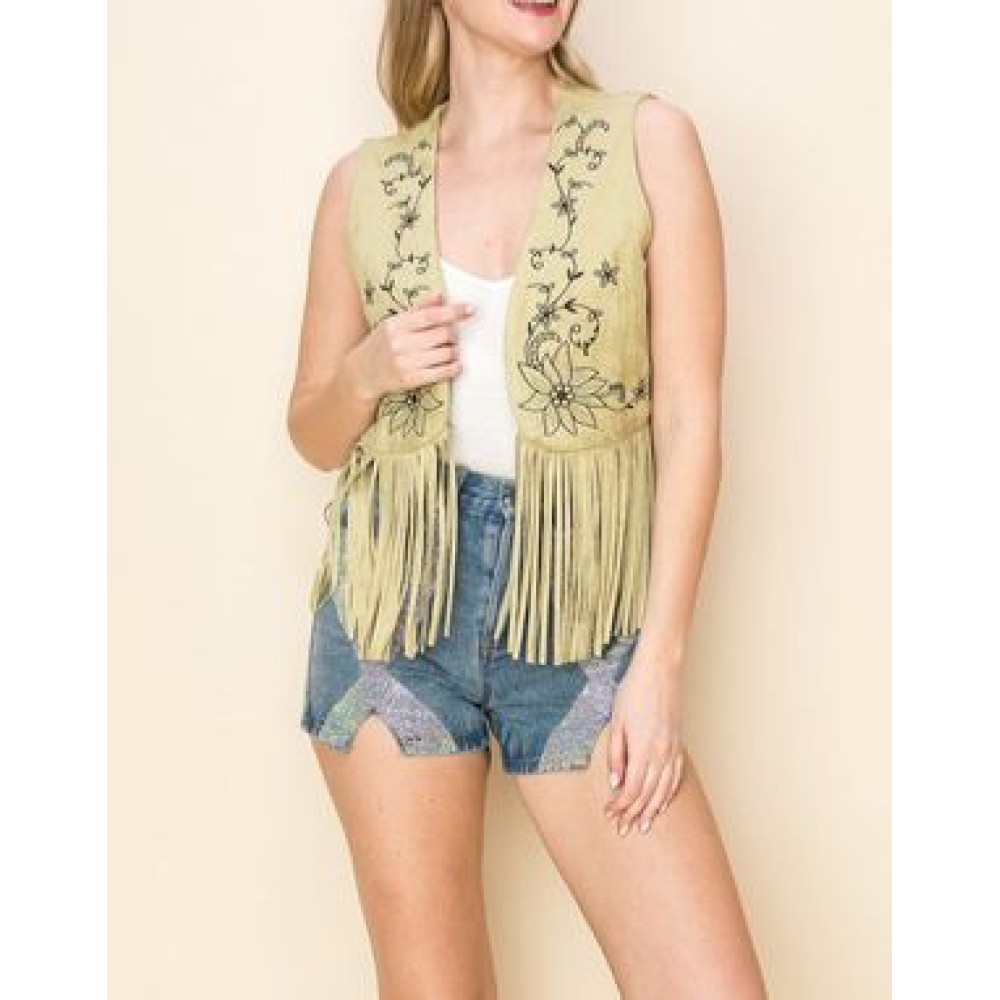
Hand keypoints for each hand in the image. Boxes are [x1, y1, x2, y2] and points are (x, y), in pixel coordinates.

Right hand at [350, 291, 473, 400]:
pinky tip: (455, 365)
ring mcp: (405, 363)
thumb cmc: (381, 345)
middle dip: (453, 334)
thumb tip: (440, 296)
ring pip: (446, 353)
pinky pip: (442, 371)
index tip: (471, 309)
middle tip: (452, 337)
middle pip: (443, 334)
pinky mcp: (411, 380)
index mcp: (396, 324)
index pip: (431, 315)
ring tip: (449, 350)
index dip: (454, 311)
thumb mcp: (394, 323)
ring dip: (454, 351)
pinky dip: (454, 367)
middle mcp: (400, 343)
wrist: (361, 373)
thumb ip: (418, 310)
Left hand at [604, 645, 685, 835]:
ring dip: (653, 810)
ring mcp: (673, 750)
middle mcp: (662, 754)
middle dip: (634, 814)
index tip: (609, 815)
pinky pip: (676, 777)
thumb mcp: (616, 723)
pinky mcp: (679, 744)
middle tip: (623, 830)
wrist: (659, 671)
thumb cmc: (633, 692)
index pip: (632, 789)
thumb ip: (616, 755)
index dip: (620, 806)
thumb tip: (616, 783)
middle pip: (648, 794)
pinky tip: (663, 802)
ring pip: (664, 789)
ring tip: (644, 826)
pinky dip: (669, 793)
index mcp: (644, 750)